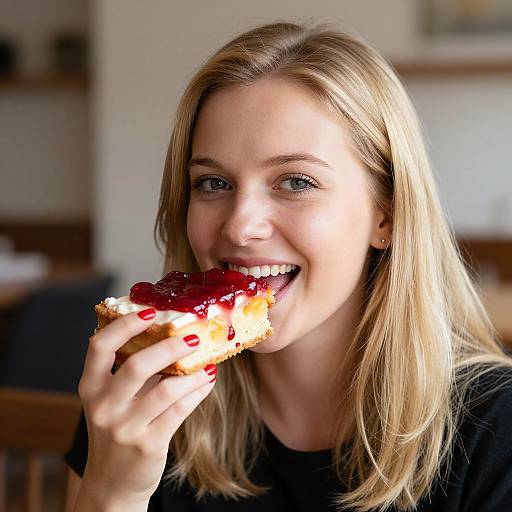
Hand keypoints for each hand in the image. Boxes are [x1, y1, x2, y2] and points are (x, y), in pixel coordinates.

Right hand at [76, 309, 215, 505]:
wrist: (112, 483)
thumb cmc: (116, 429)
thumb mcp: (108, 399)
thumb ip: (125, 369)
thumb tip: (164, 332)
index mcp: (90, 386)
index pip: (100, 346)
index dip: (125, 325)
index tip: (150, 312)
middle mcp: (103, 406)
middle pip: (137, 365)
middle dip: (170, 346)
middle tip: (192, 337)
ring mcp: (125, 427)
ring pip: (166, 389)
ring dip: (192, 371)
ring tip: (208, 361)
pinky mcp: (148, 444)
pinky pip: (180, 410)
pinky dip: (198, 390)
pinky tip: (207, 380)